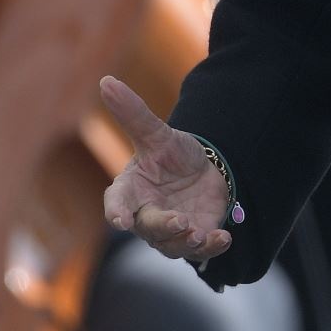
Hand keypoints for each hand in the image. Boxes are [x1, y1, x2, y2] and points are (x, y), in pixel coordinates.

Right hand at [99, 75, 233, 263]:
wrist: (204, 168)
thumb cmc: (171, 154)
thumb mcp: (156, 133)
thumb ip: (132, 113)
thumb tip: (106, 80)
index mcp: (131, 191)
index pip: (117, 204)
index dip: (117, 212)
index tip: (119, 221)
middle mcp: (147, 215)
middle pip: (148, 228)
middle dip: (162, 227)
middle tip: (179, 222)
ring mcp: (171, 230)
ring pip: (172, 245)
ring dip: (186, 242)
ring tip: (199, 232)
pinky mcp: (196, 236)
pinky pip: (201, 250)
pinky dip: (211, 248)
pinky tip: (224, 237)